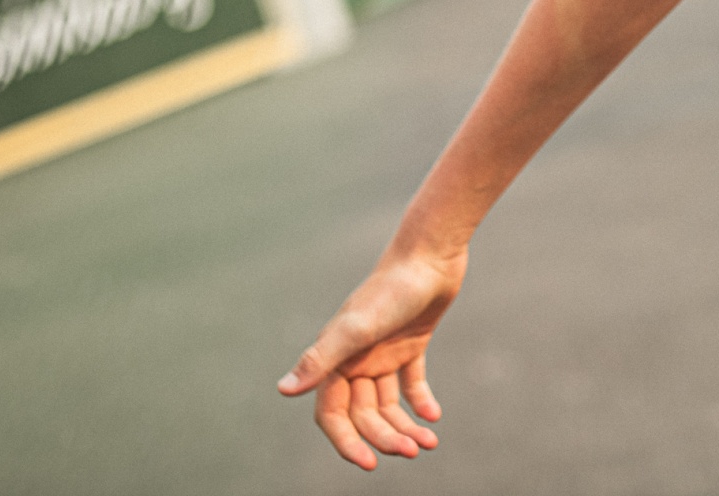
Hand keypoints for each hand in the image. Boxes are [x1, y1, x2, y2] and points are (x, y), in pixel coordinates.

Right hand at [277, 248, 464, 468]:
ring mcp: (382, 352)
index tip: (368, 464)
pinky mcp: (409, 344)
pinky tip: (434, 416)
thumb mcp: (357, 327)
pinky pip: (411, 382)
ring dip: (406, 426)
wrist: (430, 254)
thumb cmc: (391, 289)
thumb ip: (321, 359)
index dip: (346, 441)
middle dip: (385, 437)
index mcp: (337, 358)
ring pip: (388, 403)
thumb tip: (284, 390)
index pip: (332, 413)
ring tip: (429, 442)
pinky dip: (421, 401)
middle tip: (414, 451)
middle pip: (364, 414)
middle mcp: (356, 359)